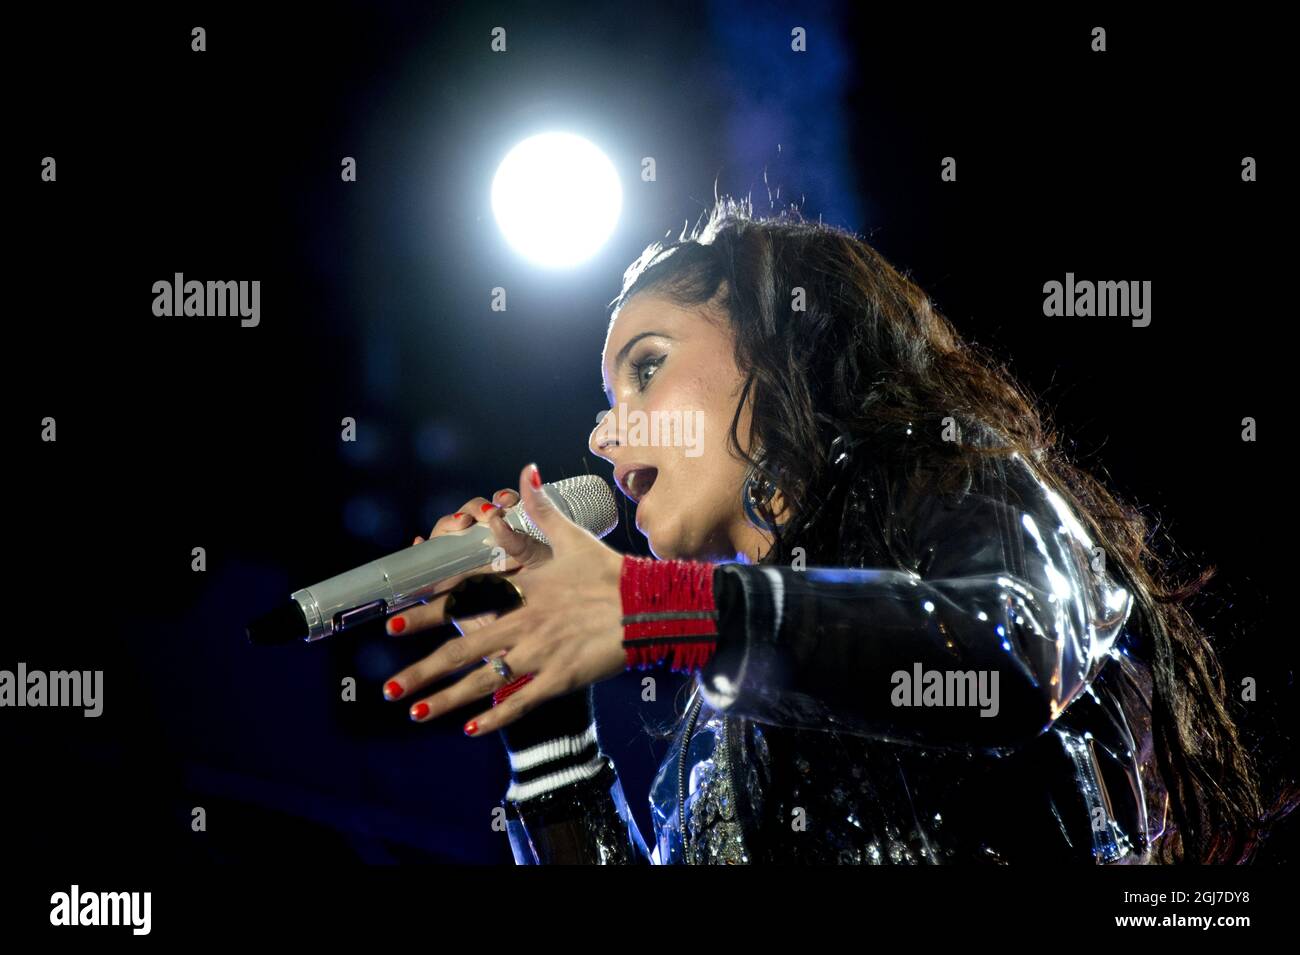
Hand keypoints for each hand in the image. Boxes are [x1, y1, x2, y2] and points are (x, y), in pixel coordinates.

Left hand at [384, 463, 625, 733]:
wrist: (650, 607)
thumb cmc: (609, 572)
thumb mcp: (571, 536)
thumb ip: (539, 507)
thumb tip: (524, 471)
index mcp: (521, 588)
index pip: (464, 599)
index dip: (427, 612)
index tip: (394, 622)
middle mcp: (524, 623)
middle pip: (463, 649)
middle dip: (423, 670)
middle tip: (388, 686)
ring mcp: (540, 654)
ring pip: (484, 681)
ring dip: (446, 700)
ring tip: (413, 713)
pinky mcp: (560, 678)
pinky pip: (521, 703)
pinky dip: (495, 718)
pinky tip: (470, 730)